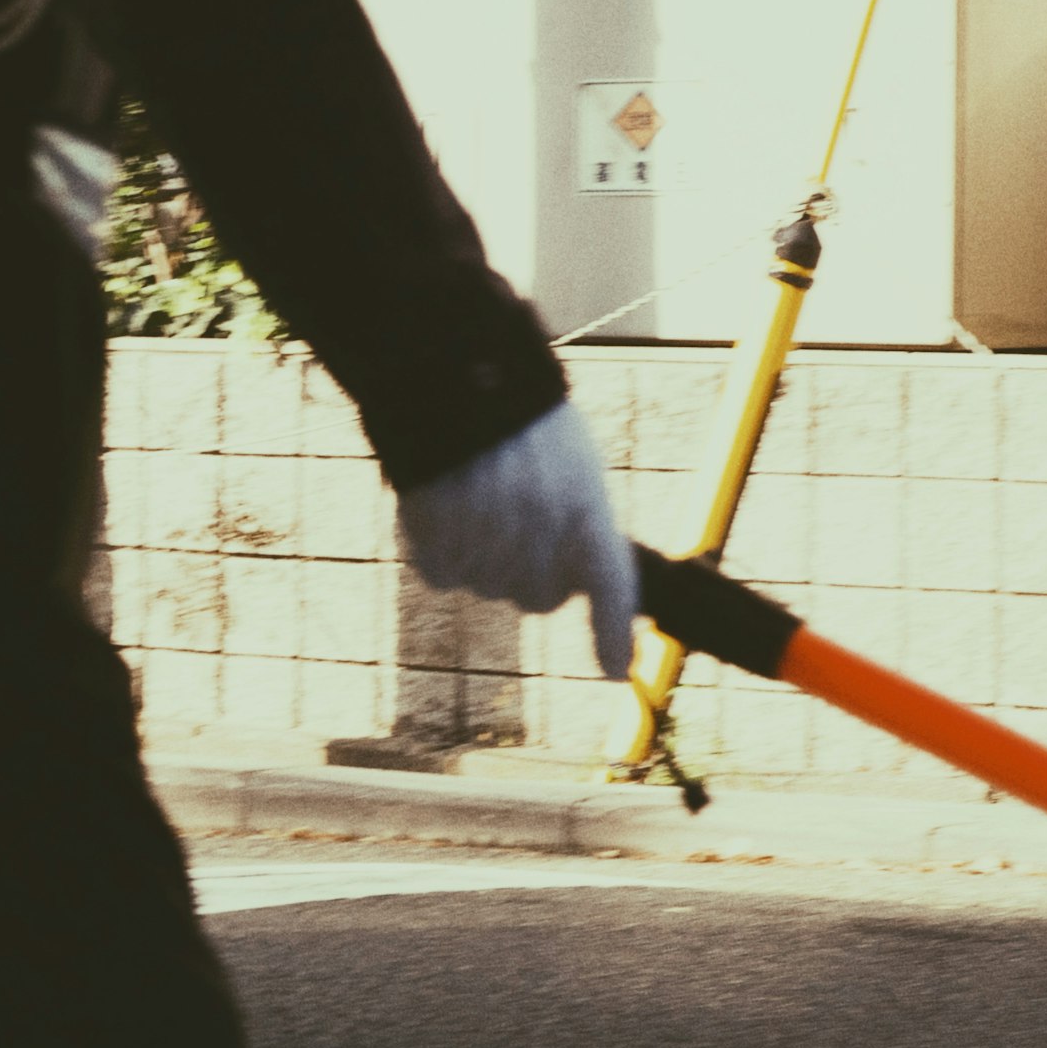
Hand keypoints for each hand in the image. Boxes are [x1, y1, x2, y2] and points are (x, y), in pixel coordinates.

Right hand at [396, 402, 639, 680]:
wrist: (457, 377)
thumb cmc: (523, 424)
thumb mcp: (572, 467)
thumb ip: (581, 526)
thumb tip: (577, 583)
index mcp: (586, 508)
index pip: (610, 589)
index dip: (610, 636)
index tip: (612, 670)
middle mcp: (539, 530)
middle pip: (538, 599)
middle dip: (533, 580)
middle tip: (522, 534)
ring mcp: (485, 536)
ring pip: (487, 587)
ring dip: (483, 560)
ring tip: (478, 502)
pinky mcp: (434, 536)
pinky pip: (442, 576)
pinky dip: (441, 554)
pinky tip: (444, 513)